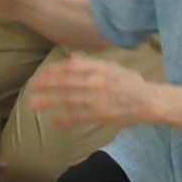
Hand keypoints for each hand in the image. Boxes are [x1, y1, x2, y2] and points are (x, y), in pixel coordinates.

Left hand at [29, 55, 158, 127]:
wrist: (150, 101)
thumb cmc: (131, 83)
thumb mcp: (113, 67)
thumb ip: (92, 63)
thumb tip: (71, 58)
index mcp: (100, 67)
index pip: (72, 67)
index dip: (54, 70)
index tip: (41, 73)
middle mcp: (97, 80)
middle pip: (66, 82)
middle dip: (46, 85)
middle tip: (31, 87)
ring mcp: (98, 98)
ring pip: (69, 99)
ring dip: (49, 101)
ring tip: (34, 104)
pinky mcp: (101, 114)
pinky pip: (80, 117)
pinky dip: (66, 120)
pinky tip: (54, 123)